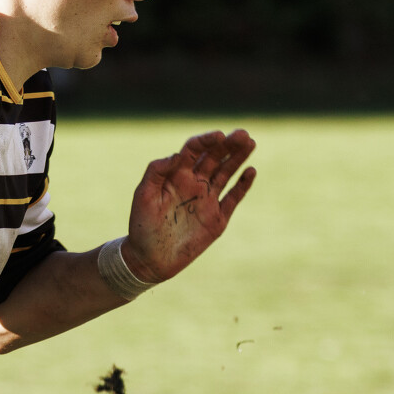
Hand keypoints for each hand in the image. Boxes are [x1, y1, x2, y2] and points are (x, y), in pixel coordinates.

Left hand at [125, 128, 256, 285]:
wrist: (149, 259)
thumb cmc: (141, 226)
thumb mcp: (143, 196)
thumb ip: (156, 171)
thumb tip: (176, 154)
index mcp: (176, 175)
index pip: (194, 150)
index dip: (206, 141)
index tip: (219, 136)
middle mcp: (194, 183)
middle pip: (215, 157)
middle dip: (229, 144)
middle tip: (243, 134)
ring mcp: (208, 200)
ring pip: (227, 173)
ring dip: (238, 158)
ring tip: (250, 143)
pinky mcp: (218, 218)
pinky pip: (233, 198)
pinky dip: (243, 185)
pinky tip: (251, 171)